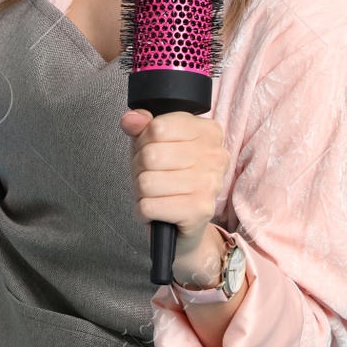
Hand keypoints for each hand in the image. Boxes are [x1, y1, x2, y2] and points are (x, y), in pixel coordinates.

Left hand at [121, 110, 230, 274]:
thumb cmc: (170, 180)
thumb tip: (131, 120)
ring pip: (147, 182)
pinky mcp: (199, 211)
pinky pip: (149, 206)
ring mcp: (210, 184)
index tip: (152, 151)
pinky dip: (143, 211)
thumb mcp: (154, 146)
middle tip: (152, 177)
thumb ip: (143, 127)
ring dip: (141, 192)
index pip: (158, 127)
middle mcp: (215, 156)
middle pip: (151, 155)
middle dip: (140, 169)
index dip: (144, 141)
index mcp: (208, 132)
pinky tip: (156, 211)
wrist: (184, 226)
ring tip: (154, 195)